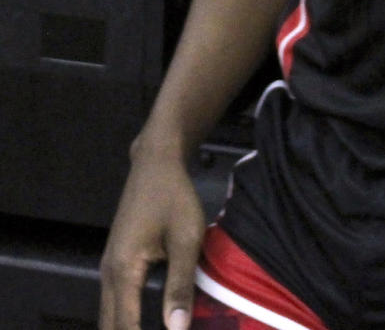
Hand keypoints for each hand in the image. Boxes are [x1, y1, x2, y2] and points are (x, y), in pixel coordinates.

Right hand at [99, 147, 205, 329]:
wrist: (155, 163)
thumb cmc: (174, 196)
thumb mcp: (185, 238)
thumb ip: (180, 285)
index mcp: (123, 272)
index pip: (126, 327)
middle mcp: (108, 275)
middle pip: (112, 327)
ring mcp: (109, 269)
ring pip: (111, 317)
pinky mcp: (117, 264)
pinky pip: (116, 304)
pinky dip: (127, 321)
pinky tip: (146, 325)